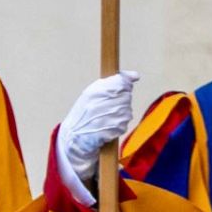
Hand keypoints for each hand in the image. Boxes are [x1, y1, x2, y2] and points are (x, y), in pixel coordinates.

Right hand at [57, 73, 140, 194]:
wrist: (75, 135)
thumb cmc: (85, 112)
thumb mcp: (93, 92)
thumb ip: (115, 81)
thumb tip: (136, 75)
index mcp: (95, 91)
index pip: (121, 82)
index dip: (123, 85)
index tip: (118, 89)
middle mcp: (102, 103)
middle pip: (126, 96)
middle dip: (121, 101)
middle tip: (108, 107)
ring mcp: (109, 117)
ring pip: (127, 110)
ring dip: (120, 114)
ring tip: (106, 117)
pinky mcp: (113, 129)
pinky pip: (124, 124)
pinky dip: (119, 125)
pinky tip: (107, 125)